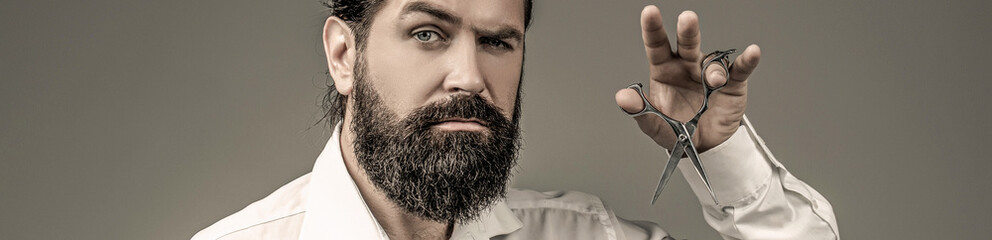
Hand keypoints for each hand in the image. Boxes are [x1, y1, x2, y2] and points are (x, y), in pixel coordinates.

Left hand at [615, 6, 760, 151]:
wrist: (703, 147)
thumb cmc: (676, 131)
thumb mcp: (653, 125)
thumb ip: (639, 111)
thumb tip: (622, 97)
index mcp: (665, 70)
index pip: (657, 46)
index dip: (653, 28)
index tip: (650, 11)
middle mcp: (687, 66)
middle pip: (687, 44)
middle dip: (687, 31)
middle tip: (687, 18)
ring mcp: (709, 74)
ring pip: (712, 62)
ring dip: (713, 70)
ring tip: (714, 82)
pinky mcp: (732, 84)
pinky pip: (740, 69)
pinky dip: (747, 61)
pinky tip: (752, 52)